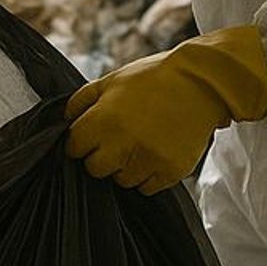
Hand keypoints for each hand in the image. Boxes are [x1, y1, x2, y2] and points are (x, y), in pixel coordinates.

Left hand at [64, 25, 266, 193]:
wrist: (202, 82)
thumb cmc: (153, 78)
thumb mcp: (111, 80)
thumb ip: (81, 101)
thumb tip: (64, 121)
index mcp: (104, 119)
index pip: (74, 148)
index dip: (81, 142)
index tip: (91, 136)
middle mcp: (123, 144)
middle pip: (95, 169)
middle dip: (101, 157)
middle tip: (117, 141)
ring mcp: (148, 160)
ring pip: (122, 181)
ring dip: (126, 167)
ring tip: (140, 143)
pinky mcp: (171, 172)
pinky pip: (147, 188)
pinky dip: (148, 175)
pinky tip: (156, 151)